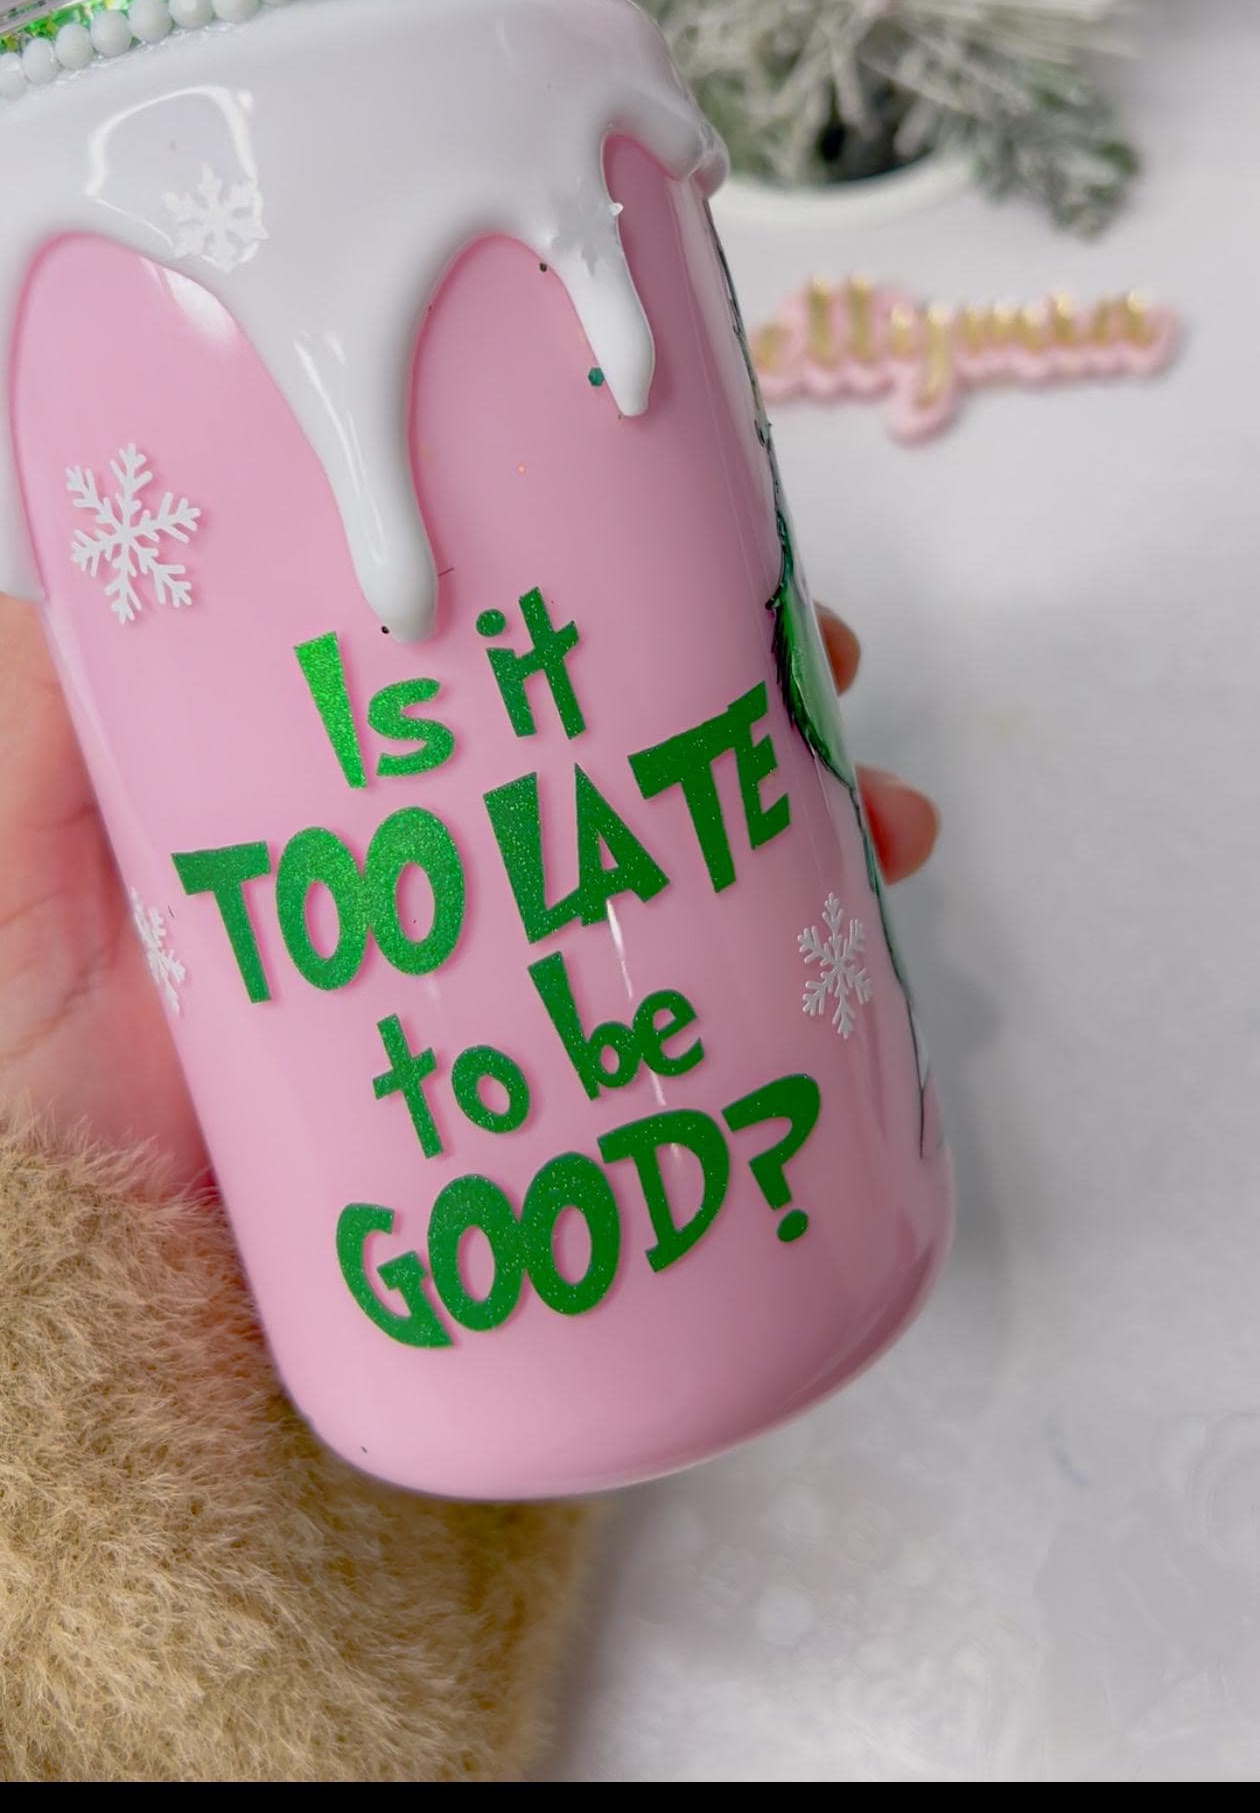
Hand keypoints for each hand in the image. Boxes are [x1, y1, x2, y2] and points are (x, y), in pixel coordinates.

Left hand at [0, 595, 938, 1185]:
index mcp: (344, 792)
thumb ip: (52, 694)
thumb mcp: (17, 828)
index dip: (615, 590)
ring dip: (805, 836)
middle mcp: (438, 878)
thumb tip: (126, 522)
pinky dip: (790, 1004)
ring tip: (883, 823)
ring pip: (681, 889)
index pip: (505, 660)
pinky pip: (684, 1048)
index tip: (707, 550)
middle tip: (827, 674)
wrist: (68, 1290)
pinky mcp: (536, 1119)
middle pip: (621, 761)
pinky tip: (851, 973)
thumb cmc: (21, 1049)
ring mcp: (494, 998)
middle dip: (749, 703)